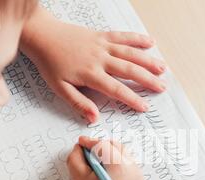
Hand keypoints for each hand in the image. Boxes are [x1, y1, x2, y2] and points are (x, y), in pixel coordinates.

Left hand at [21, 7, 166, 122]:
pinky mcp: (101, 35)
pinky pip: (123, 36)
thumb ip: (78, 103)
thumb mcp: (59, 88)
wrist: (42, 36)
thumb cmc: (50, 63)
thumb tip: (94, 118)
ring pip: (130, 53)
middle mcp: (100, 59)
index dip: (132, 99)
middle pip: (129, 71)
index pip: (116, 90)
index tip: (144, 107)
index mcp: (90, 74)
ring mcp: (102, 45)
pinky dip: (137, 39)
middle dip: (148, 80)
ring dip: (148, 61)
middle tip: (162, 88)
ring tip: (162, 69)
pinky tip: (150, 42)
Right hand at [67, 136, 143, 179]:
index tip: (80, 143)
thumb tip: (79, 147)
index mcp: (119, 166)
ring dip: (109, 155)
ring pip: (123, 156)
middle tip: (86, 154)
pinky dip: (116, 166)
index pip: (103, 145)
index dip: (90, 142)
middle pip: (117, 146)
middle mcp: (133, 169)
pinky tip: (104, 175)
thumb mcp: (78, 178)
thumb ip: (76, 157)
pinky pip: (128, 167)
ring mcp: (138, 178)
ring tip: (94, 166)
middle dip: (101, 147)